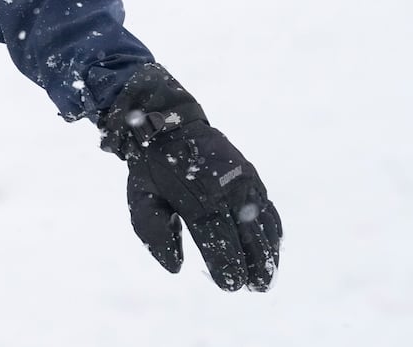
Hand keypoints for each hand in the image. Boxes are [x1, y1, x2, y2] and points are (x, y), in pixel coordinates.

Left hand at [99, 64, 281, 290]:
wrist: (169, 123)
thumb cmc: (151, 168)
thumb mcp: (140, 197)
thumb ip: (154, 232)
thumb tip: (176, 268)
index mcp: (196, 198)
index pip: (217, 240)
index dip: (227, 266)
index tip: (230, 285)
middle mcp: (225, 189)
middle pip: (247, 236)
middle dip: (254, 266)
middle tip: (256, 287)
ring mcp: (243, 181)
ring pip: (264, 224)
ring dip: (268, 253)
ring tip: (265, 278)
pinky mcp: (252, 176)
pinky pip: (268, 208)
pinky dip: (272, 231)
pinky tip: (271, 248)